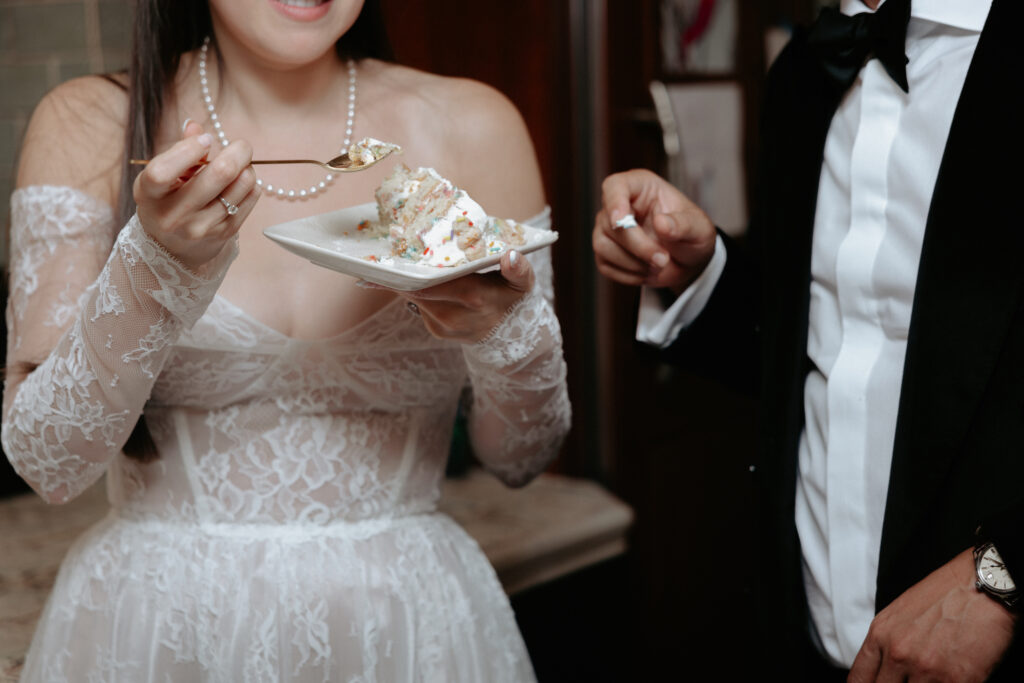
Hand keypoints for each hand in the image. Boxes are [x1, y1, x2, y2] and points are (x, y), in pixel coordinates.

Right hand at [133, 120, 258, 269]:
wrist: (173, 247)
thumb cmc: (165, 201)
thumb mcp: (161, 176)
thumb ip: (178, 150)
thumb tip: (195, 127)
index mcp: (149, 195)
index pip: (163, 171)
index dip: (188, 150)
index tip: (206, 139)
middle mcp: (174, 215)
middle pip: (218, 174)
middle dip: (237, 151)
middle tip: (241, 145)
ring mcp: (202, 227)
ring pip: (241, 183)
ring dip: (246, 167)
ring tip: (239, 166)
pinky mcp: (225, 232)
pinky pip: (251, 196)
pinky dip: (250, 182)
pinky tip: (240, 182)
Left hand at [362, 249, 533, 342]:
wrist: (512, 336)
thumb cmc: (513, 299)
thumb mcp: (523, 282)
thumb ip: (519, 269)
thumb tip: (511, 255)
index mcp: (472, 297)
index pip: (430, 281)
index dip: (410, 268)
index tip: (396, 251)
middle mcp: (453, 314)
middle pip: (415, 289)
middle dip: (403, 271)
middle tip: (393, 248)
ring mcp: (442, 326)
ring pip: (414, 297)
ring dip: (408, 281)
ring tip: (403, 261)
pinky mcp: (436, 331)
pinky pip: (419, 306)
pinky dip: (417, 291)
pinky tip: (418, 279)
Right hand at [592, 169, 716, 294]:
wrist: (686, 260)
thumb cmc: (691, 234)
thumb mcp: (698, 227)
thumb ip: (683, 224)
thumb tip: (661, 223)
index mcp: (641, 187)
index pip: (615, 186)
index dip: (614, 202)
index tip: (620, 221)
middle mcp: (619, 205)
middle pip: (610, 224)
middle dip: (638, 247)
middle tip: (663, 260)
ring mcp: (607, 229)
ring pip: (602, 246)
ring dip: (634, 263)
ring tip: (659, 265)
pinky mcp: (603, 252)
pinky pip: (605, 266)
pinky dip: (630, 275)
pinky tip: (647, 270)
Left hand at [849, 548, 1015, 682]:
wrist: (982, 585)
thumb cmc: (945, 594)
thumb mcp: (900, 613)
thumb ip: (886, 642)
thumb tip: (883, 668)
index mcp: (880, 635)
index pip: (858, 677)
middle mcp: (898, 654)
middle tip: (907, 680)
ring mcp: (926, 669)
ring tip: (930, 679)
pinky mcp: (957, 681)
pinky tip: (949, 680)